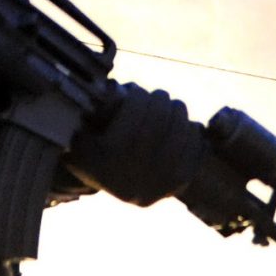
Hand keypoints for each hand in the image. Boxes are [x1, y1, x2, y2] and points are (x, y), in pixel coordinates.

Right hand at [65, 82, 205, 205]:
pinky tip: (184, 124)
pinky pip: (194, 148)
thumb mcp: (80, 130)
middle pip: (157, 124)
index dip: (137, 97)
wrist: (113, 183)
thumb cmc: (94, 146)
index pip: (129, 121)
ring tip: (171, 106)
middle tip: (158, 95)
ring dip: (178, 112)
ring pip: (179, 134)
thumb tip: (108, 89)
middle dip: (160, 101)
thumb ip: (90, 109)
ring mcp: (156, 187)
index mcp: (102, 165)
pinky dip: (192, 131)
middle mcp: (130, 180)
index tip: (136, 92)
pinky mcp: (177, 186)